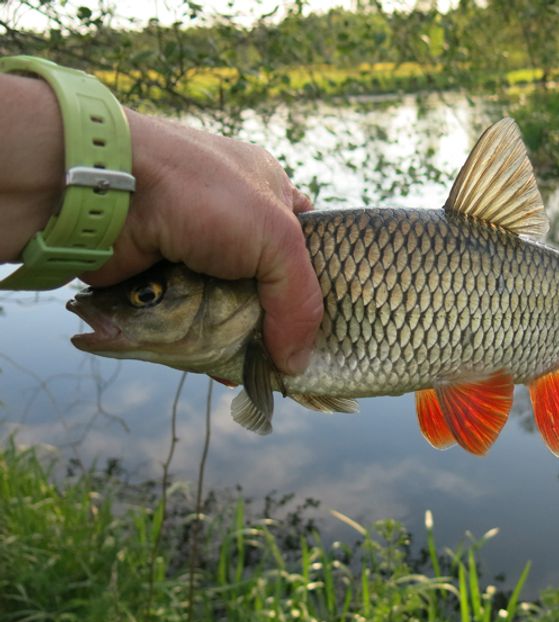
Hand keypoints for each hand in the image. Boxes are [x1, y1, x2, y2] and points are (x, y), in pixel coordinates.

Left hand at [81, 111, 322, 374]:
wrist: (108, 193)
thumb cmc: (203, 194)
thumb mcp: (279, 238)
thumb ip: (300, 302)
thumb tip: (296, 364)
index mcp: (269, 193)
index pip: (308, 242)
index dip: (321, 282)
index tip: (328, 324)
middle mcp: (233, 221)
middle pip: (269, 284)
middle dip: (278, 322)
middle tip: (288, 358)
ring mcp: (195, 250)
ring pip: (230, 308)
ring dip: (238, 338)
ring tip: (252, 370)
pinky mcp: (162, 277)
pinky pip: (190, 320)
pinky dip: (201, 344)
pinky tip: (216, 367)